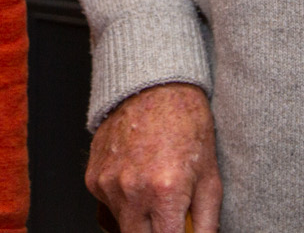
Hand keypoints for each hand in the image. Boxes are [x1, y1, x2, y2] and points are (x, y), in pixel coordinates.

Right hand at [87, 83, 220, 232]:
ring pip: (122, 227)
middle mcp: (132, 191)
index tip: (179, 231)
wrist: (154, 86)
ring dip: (138, 223)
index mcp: (165, 193)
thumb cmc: (187, 125)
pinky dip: (123, 206)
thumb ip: (207, 223)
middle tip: (167, 222)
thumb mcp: (210, 178)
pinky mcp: (93, 178)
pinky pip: (106, 208)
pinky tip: (138, 185)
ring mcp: (108, 185)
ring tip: (154, 197)